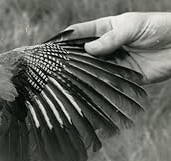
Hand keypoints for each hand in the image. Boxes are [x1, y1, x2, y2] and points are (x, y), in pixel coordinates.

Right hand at [54, 12, 170, 83]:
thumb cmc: (158, 27)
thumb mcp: (132, 26)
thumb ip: (110, 38)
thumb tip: (87, 50)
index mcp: (105, 29)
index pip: (80, 33)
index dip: (65, 38)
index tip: (50, 46)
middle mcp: (106, 46)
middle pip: (83, 52)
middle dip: (69, 58)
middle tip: (55, 65)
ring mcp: (113, 61)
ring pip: (92, 68)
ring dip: (82, 72)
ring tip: (66, 77)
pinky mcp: (122, 76)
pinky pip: (106, 80)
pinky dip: (97, 83)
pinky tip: (86, 86)